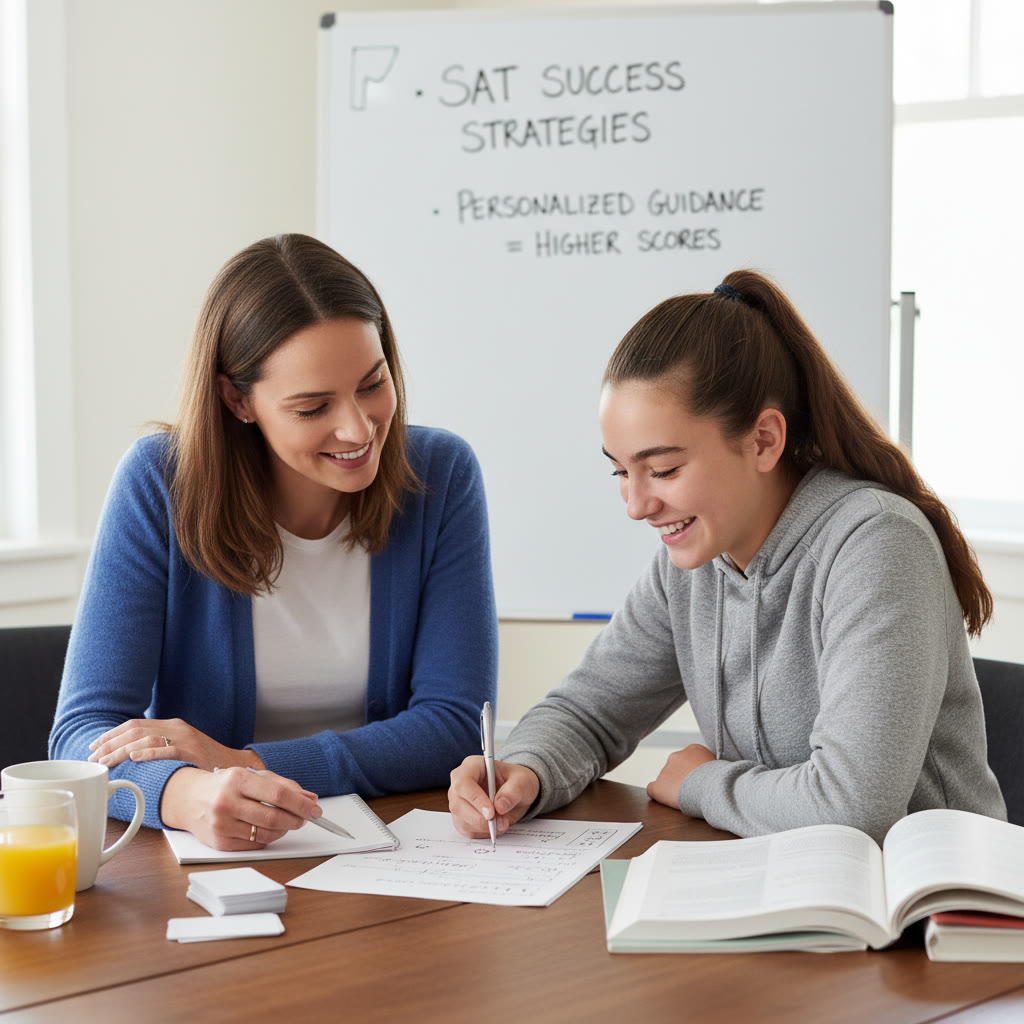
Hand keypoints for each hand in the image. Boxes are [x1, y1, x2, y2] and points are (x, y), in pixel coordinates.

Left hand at [88, 718, 263, 771]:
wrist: (236, 765)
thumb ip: (160, 748)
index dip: (111, 735)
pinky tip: (133, 758)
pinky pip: (166, 749)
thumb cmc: (205, 762)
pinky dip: (147, 753)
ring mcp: (184, 738)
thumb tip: (128, 757)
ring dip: (120, 750)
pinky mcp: (191, 751)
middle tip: (92, 757)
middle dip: (109, 743)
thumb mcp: (181, 748)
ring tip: (105, 761)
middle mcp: (176, 728)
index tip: (93, 746)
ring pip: (145, 739)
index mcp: (171, 726)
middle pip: (135, 730)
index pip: (134, 725)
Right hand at [160, 766, 319, 850]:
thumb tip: (310, 798)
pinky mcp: (220, 843)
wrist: (188, 799)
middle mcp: (227, 802)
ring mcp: (222, 824)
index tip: (315, 808)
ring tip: (288, 822)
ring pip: (266, 833)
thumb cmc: (225, 785)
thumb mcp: (252, 776)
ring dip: (284, 830)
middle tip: (306, 818)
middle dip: (296, 819)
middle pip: (273, 816)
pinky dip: (268, 837)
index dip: (300, 803)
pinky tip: (269, 829)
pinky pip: (254, 844)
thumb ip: (283, 785)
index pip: (277, 794)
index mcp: (237, 780)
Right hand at [448, 756, 539, 838]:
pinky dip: (482, 832)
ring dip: (483, 827)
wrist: (517, 793)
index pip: (463, 782)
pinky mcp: (461, 817)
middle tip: (502, 823)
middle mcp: (460, 782)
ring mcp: (458, 800)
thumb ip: (514, 791)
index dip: (475, 799)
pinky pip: (466, 830)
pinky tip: (495, 826)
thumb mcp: (523, 781)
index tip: (491, 813)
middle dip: (480, 818)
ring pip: (461, 820)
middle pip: (458, 804)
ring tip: (503, 823)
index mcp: (472, 766)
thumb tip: (500, 805)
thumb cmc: (517, 782)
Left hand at [646, 744, 716, 807]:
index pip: (688, 759)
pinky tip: (665, 799)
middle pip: (676, 767)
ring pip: (666, 779)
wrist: (713, 787)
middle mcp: (676, 756)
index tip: (699, 779)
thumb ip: (711, 766)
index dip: (693, 771)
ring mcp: (666, 770)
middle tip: (693, 790)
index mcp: (693, 749)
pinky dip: (659, 794)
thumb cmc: (722, 779)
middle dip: (682, 778)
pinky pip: (652, 789)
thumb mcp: (720, 766)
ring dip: (674, 787)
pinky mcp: (659, 786)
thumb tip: (713, 774)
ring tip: (687, 797)